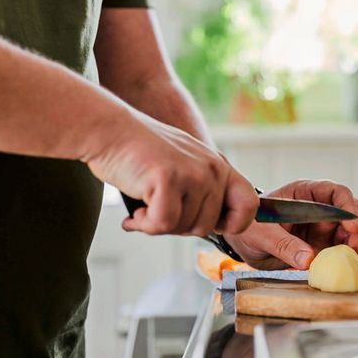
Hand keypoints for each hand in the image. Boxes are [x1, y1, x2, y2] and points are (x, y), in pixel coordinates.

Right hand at [85, 110, 258, 234]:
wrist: (108, 130)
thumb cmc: (140, 154)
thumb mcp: (184, 166)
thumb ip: (204, 191)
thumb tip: (217, 227)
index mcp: (219, 165)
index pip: (249, 205)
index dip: (233, 224)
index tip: (212, 227)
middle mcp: (212, 168)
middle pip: (207, 226)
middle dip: (179, 227)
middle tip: (157, 210)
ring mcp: (193, 173)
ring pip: (183, 228)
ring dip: (158, 224)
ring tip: (144, 203)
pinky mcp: (169, 180)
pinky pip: (163, 224)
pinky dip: (144, 224)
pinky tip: (135, 213)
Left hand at [224, 179, 357, 269]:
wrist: (244, 244)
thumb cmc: (250, 228)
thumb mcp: (261, 234)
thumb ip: (283, 244)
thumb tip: (308, 259)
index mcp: (305, 193)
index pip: (335, 192)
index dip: (348, 207)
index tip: (351, 226)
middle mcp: (320, 208)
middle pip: (353, 210)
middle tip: (355, 248)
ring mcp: (324, 227)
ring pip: (353, 231)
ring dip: (357, 244)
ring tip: (352, 259)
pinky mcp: (324, 246)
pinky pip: (343, 250)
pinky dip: (349, 258)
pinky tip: (346, 267)